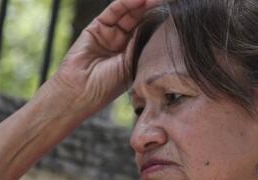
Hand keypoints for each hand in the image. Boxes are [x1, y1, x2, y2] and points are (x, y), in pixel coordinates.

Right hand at [48, 0, 161, 114]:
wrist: (79, 93)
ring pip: (129, 12)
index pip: (151, 31)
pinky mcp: (96, 27)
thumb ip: (143, 42)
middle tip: (171, 1)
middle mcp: (122, 42)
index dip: (162, 20)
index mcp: (134, 54)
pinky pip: (114, 10)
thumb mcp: (133, 63)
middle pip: (141, 18)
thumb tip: (160, 21)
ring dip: (143, 2)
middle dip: (155, 8)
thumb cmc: (106, 87)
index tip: (179, 11)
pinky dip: (127, 2)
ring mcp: (109, 34)